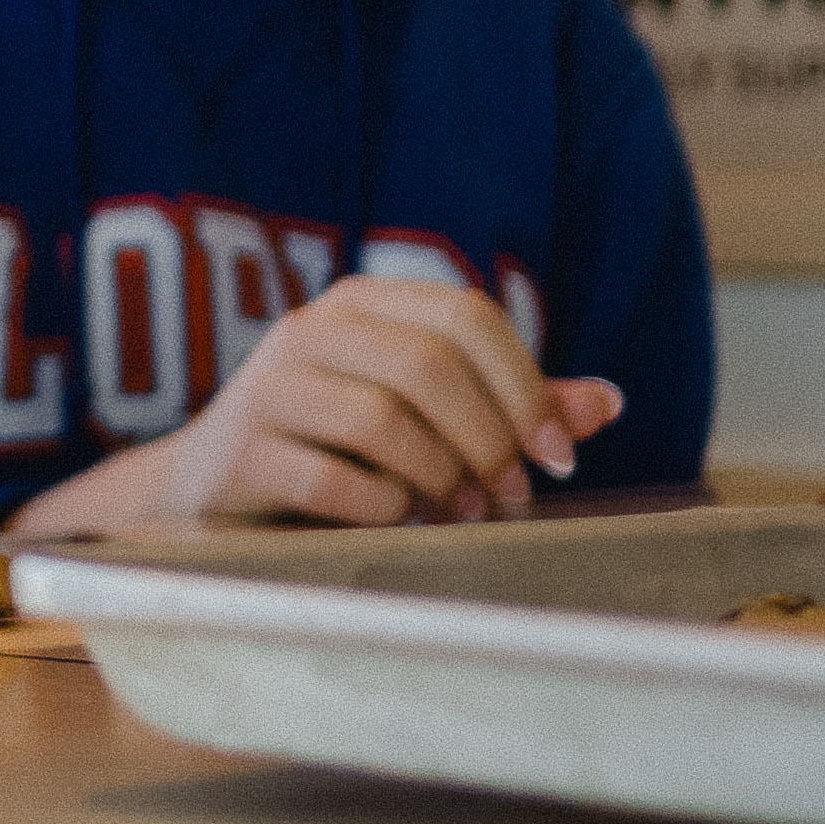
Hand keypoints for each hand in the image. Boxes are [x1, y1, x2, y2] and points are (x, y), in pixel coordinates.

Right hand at [130, 277, 621, 527]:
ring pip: (383, 420)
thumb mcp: (428, 418)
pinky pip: (336, 480)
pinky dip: (382, 509)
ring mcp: (268, 387)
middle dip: (488, 440)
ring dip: (440, 479)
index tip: (555, 455)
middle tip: (509, 496)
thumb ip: (509, 407)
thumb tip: (608, 402)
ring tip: (454, 512)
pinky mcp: (243, 451)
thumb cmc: (344, 449)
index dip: (526, 384)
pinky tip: (388, 518)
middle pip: (428, 365)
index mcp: (364, 305)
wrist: (217, 491)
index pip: (465, 314)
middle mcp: (310, 329)